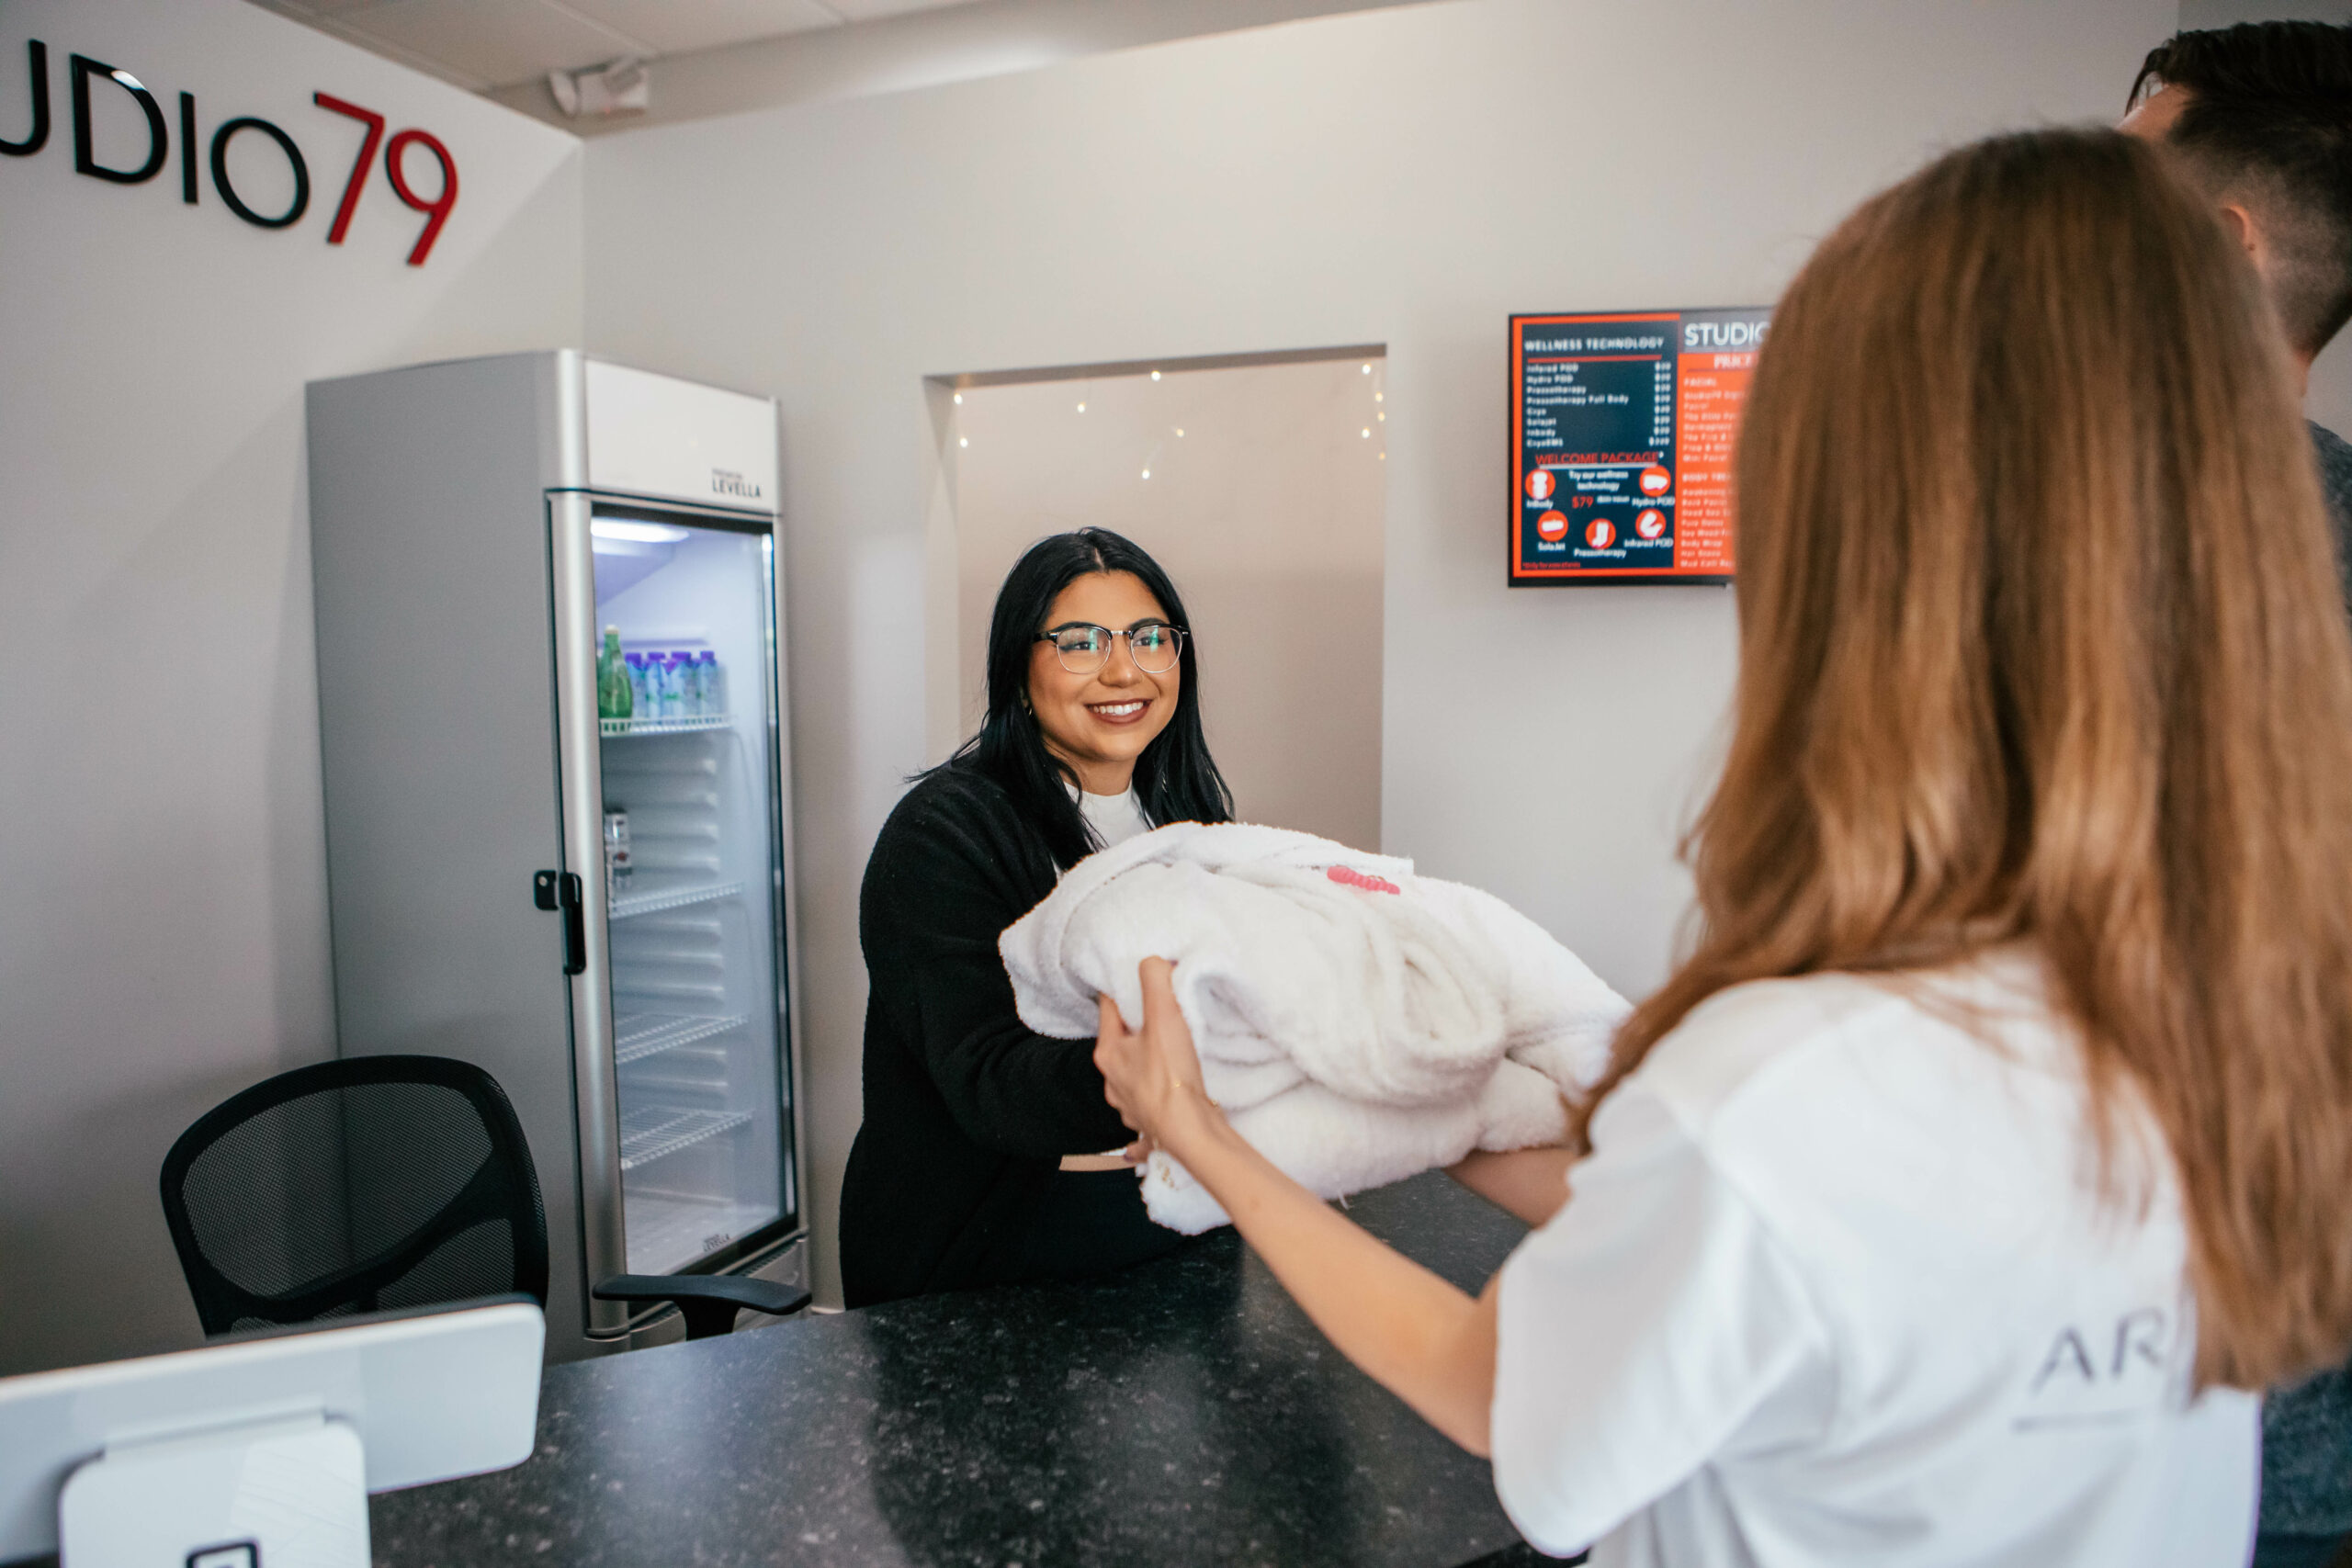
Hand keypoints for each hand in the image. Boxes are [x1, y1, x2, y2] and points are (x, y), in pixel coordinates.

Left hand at [1094, 957, 1220, 1154]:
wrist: (1189, 1133)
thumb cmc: (1171, 1077)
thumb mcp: (1164, 1017)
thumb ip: (1155, 981)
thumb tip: (1152, 962)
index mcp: (1108, 1053)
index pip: (1107, 1008)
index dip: (1122, 989)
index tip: (1139, 979)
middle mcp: (1112, 1080)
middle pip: (1120, 1041)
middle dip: (1137, 1025)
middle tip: (1158, 1009)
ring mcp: (1129, 1105)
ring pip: (1132, 1073)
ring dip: (1145, 1060)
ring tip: (1167, 1048)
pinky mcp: (1149, 1122)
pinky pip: (1147, 1104)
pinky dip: (1155, 1095)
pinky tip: (1166, 1092)